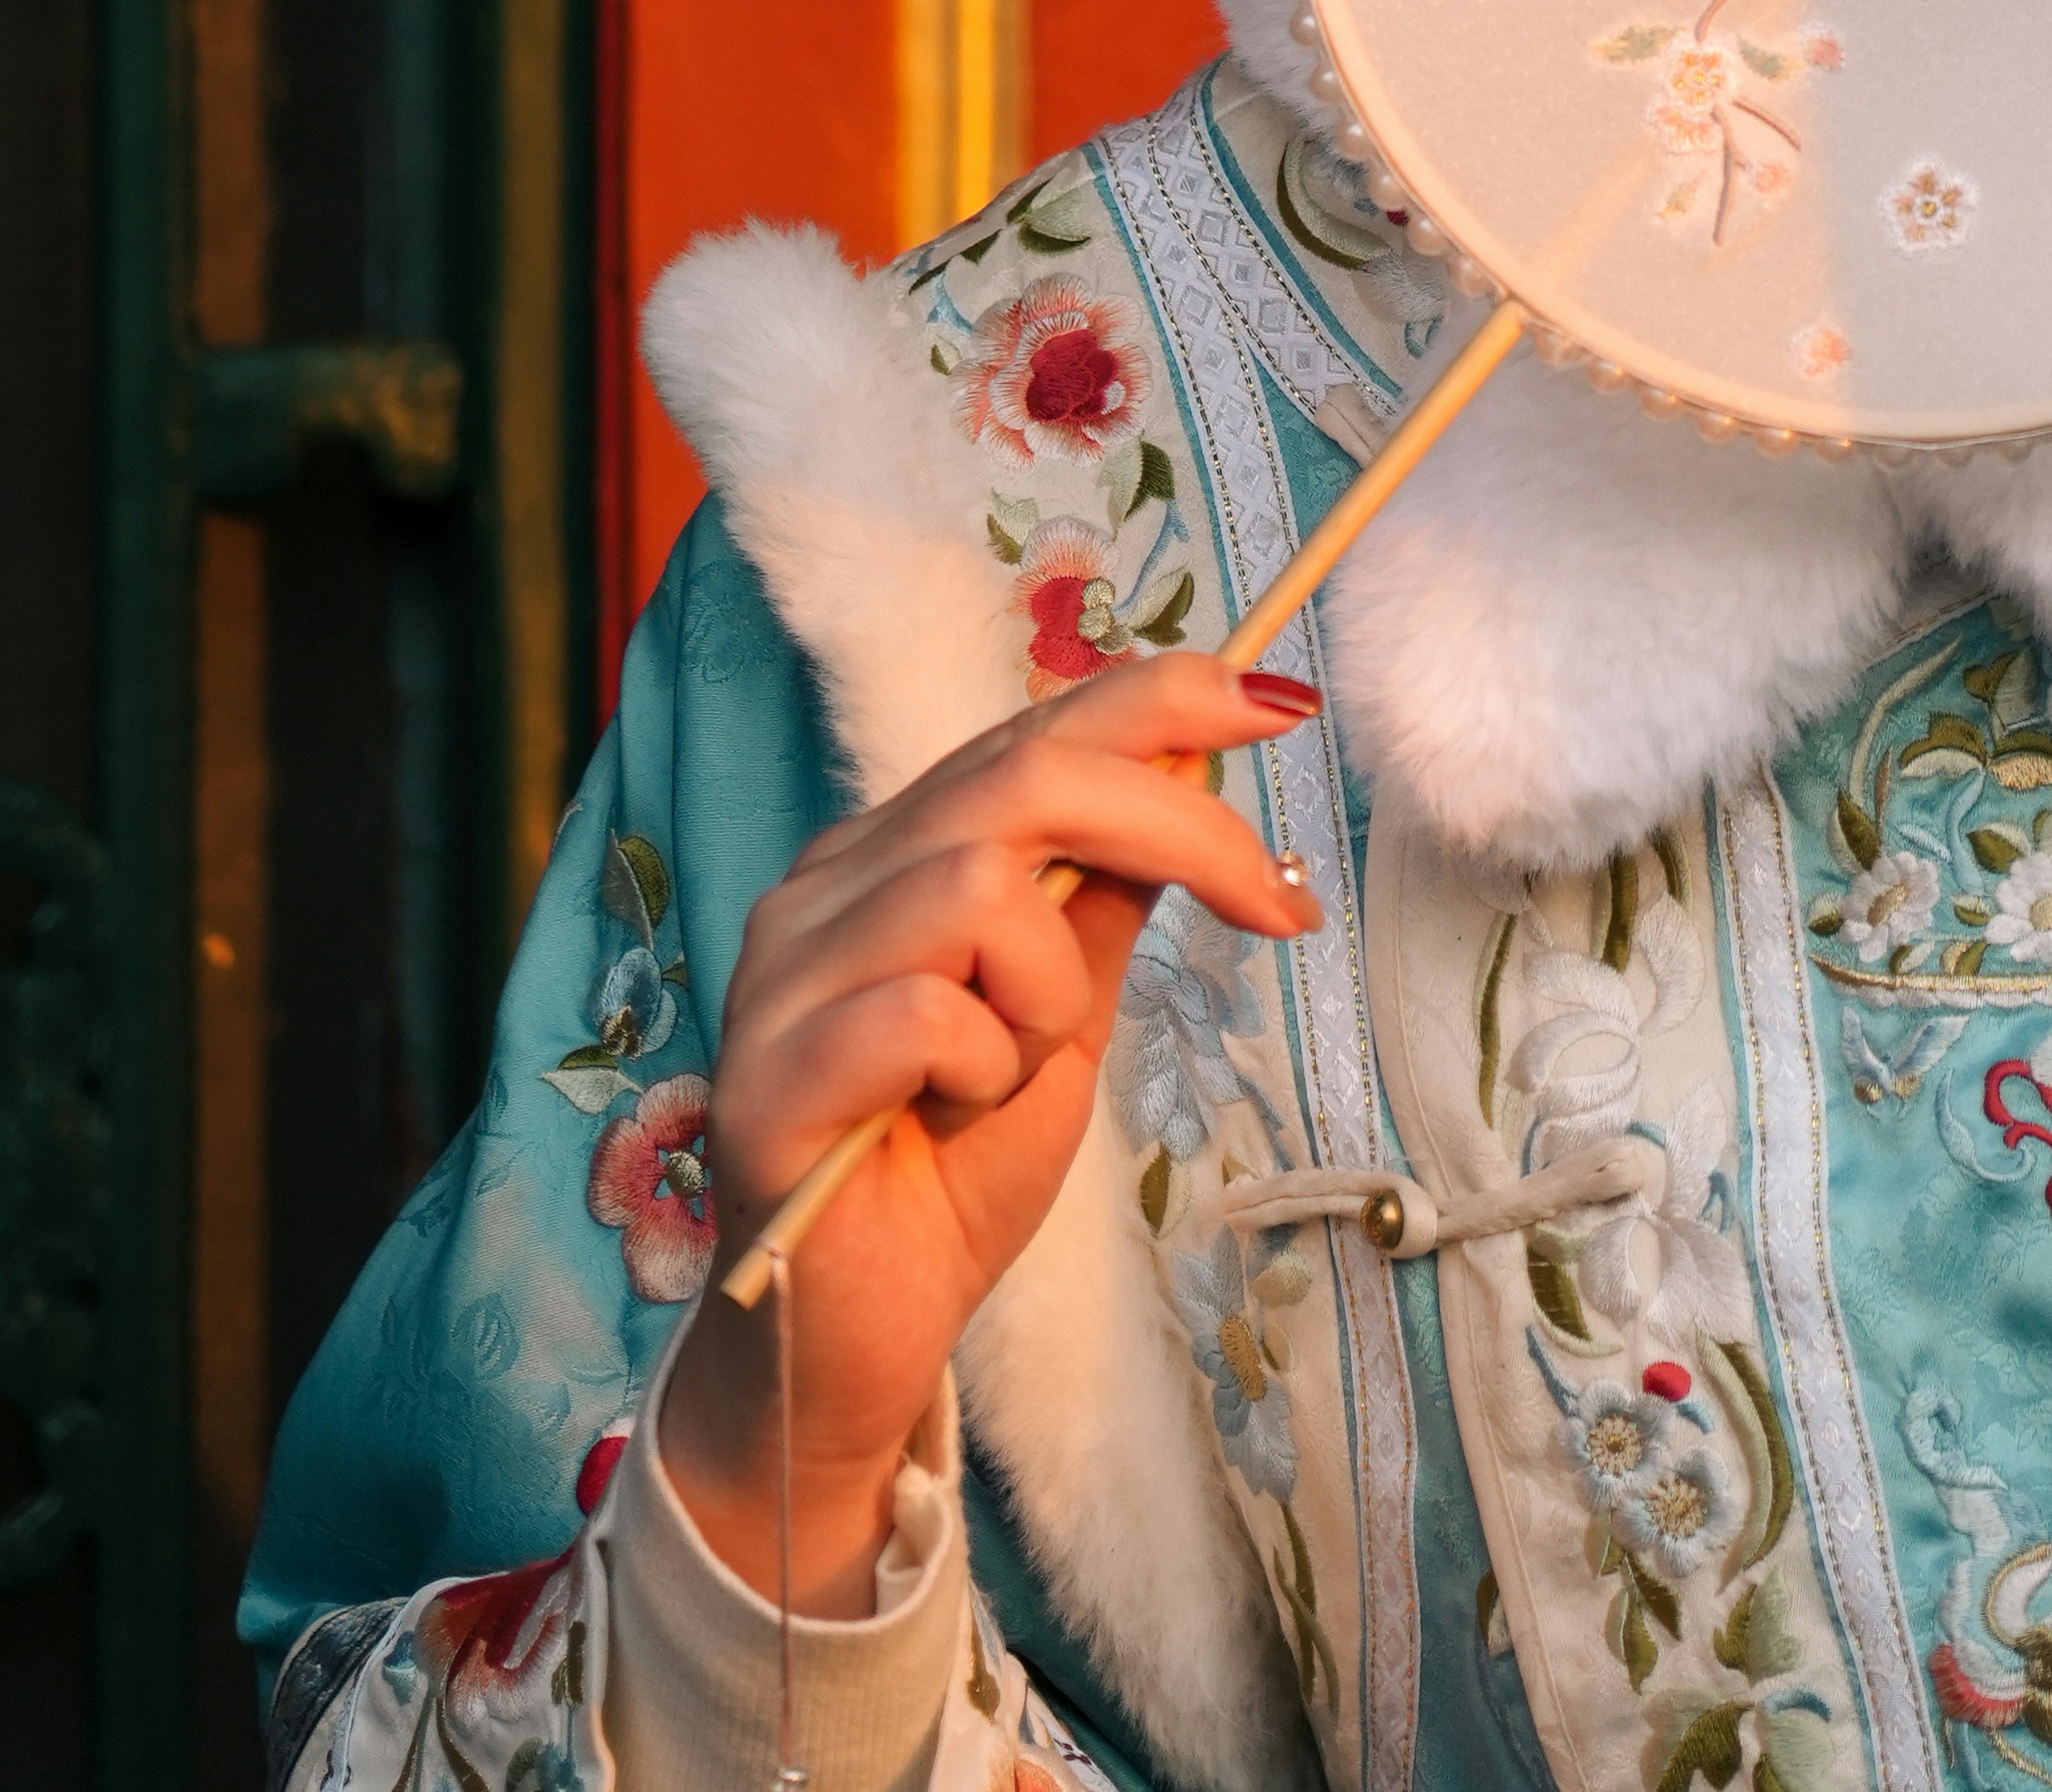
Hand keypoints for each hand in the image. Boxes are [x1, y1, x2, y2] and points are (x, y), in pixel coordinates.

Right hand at [657, 653, 1320, 1609]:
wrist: (865, 1351)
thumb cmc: (954, 1178)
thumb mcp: (1064, 1019)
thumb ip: (1102, 901)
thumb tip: (1191, 775)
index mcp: (892, 856)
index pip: (1031, 731)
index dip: (1161, 699)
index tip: (1284, 704)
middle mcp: (825, 886)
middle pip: (1020, 775)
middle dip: (1174, 821)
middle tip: (1273, 900)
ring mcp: (781, 974)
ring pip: (976, 882)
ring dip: (1048, 988)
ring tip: (1018, 1073)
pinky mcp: (767, 1074)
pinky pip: (924, 1008)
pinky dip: (982, 1063)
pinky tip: (952, 1117)